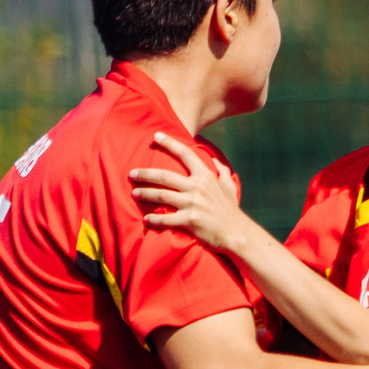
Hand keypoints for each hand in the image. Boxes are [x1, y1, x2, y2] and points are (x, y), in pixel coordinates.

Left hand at [129, 132, 252, 253]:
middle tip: (132, 173)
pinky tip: (145, 219)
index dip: (170, 143)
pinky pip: (165, 219)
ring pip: (161, 196)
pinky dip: (153, 219)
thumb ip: (222, 170)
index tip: (156, 135)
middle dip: (145, 174)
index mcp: (205, 176)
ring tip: (134, 193)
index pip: (185, 154)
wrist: (236, 234)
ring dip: (145, 193)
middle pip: (164, 176)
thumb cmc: (231, 210)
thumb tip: (214, 158)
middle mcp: (197, 187)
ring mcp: (192, 204)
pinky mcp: (189, 221)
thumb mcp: (229, 186)